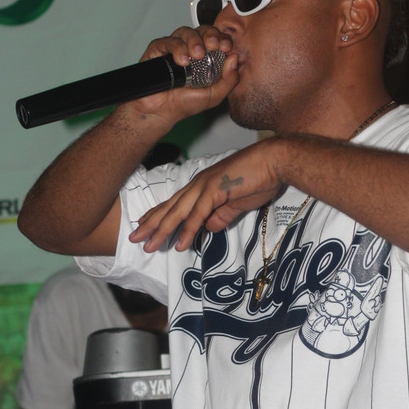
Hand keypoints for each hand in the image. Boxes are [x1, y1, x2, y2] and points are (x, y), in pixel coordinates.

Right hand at [119, 25, 237, 131]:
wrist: (161, 112)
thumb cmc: (184, 104)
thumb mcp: (214, 95)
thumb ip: (229, 80)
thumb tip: (235, 58)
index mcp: (206, 58)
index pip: (217, 40)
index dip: (222, 39)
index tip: (226, 46)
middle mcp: (191, 50)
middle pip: (202, 31)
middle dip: (210, 34)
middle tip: (213, 45)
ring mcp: (174, 49)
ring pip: (186, 32)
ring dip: (194, 41)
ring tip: (196, 56)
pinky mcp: (158, 49)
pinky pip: (168, 41)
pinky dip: (177, 48)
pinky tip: (182, 61)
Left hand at [129, 139, 282, 251]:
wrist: (274, 162)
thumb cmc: (259, 178)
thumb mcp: (237, 204)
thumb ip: (221, 216)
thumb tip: (209, 229)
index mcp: (203, 185)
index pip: (176, 203)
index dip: (160, 215)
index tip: (145, 226)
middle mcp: (199, 184)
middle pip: (170, 208)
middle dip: (151, 224)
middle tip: (134, 239)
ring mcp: (205, 186)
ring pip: (178, 212)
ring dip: (163, 230)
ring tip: (149, 246)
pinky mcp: (215, 190)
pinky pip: (198, 214)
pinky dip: (188, 229)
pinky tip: (180, 243)